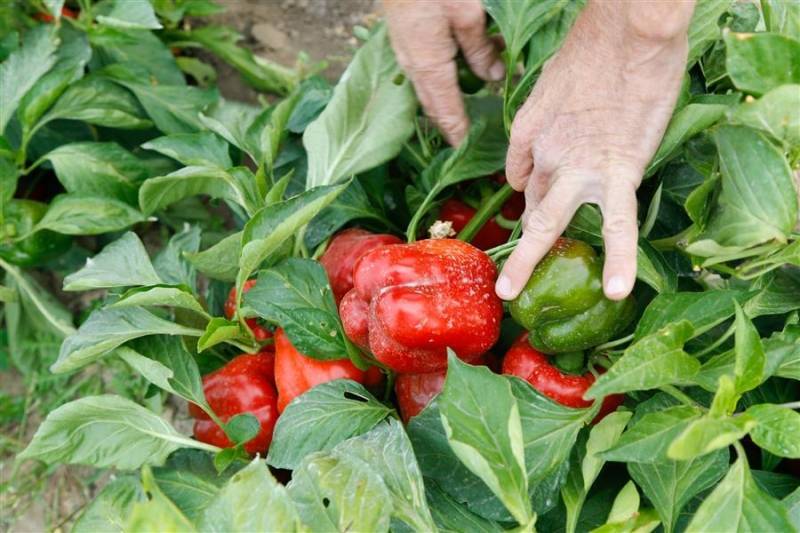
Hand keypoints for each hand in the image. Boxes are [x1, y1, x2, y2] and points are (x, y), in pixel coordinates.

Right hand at [384, 0, 504, 144]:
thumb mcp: (468, 15)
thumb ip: (479, 49)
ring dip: (446, 103)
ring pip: (429, 89)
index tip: (467, 151)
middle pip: (434, 106)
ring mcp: (406, 54)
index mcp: (429, 65)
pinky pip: (425, 72)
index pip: (446, 110)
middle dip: (450, 125)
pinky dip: (441, 84)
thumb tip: (494, 77)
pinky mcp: (407, 41)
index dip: (458, 133)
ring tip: (464, 116)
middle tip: (466, 143)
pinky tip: (456, 78)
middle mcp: (414, 66)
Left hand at [495, 0, 694, 301]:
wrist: (629, 31)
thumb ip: (538, 123)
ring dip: (529, 259)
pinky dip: (619, 259)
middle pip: (528, 206)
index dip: (531, 196)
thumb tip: (526, 170)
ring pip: (548, 221)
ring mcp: (578, 166)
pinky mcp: (618, 169)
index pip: (525, 177)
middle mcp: (545, 154)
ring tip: (512, 295)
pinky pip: (617, 223)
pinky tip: (616, 290)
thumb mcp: (550, 82)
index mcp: (531, 132)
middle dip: (515, 245)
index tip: (539, 207)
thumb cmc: (596, 48)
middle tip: (504, 282)